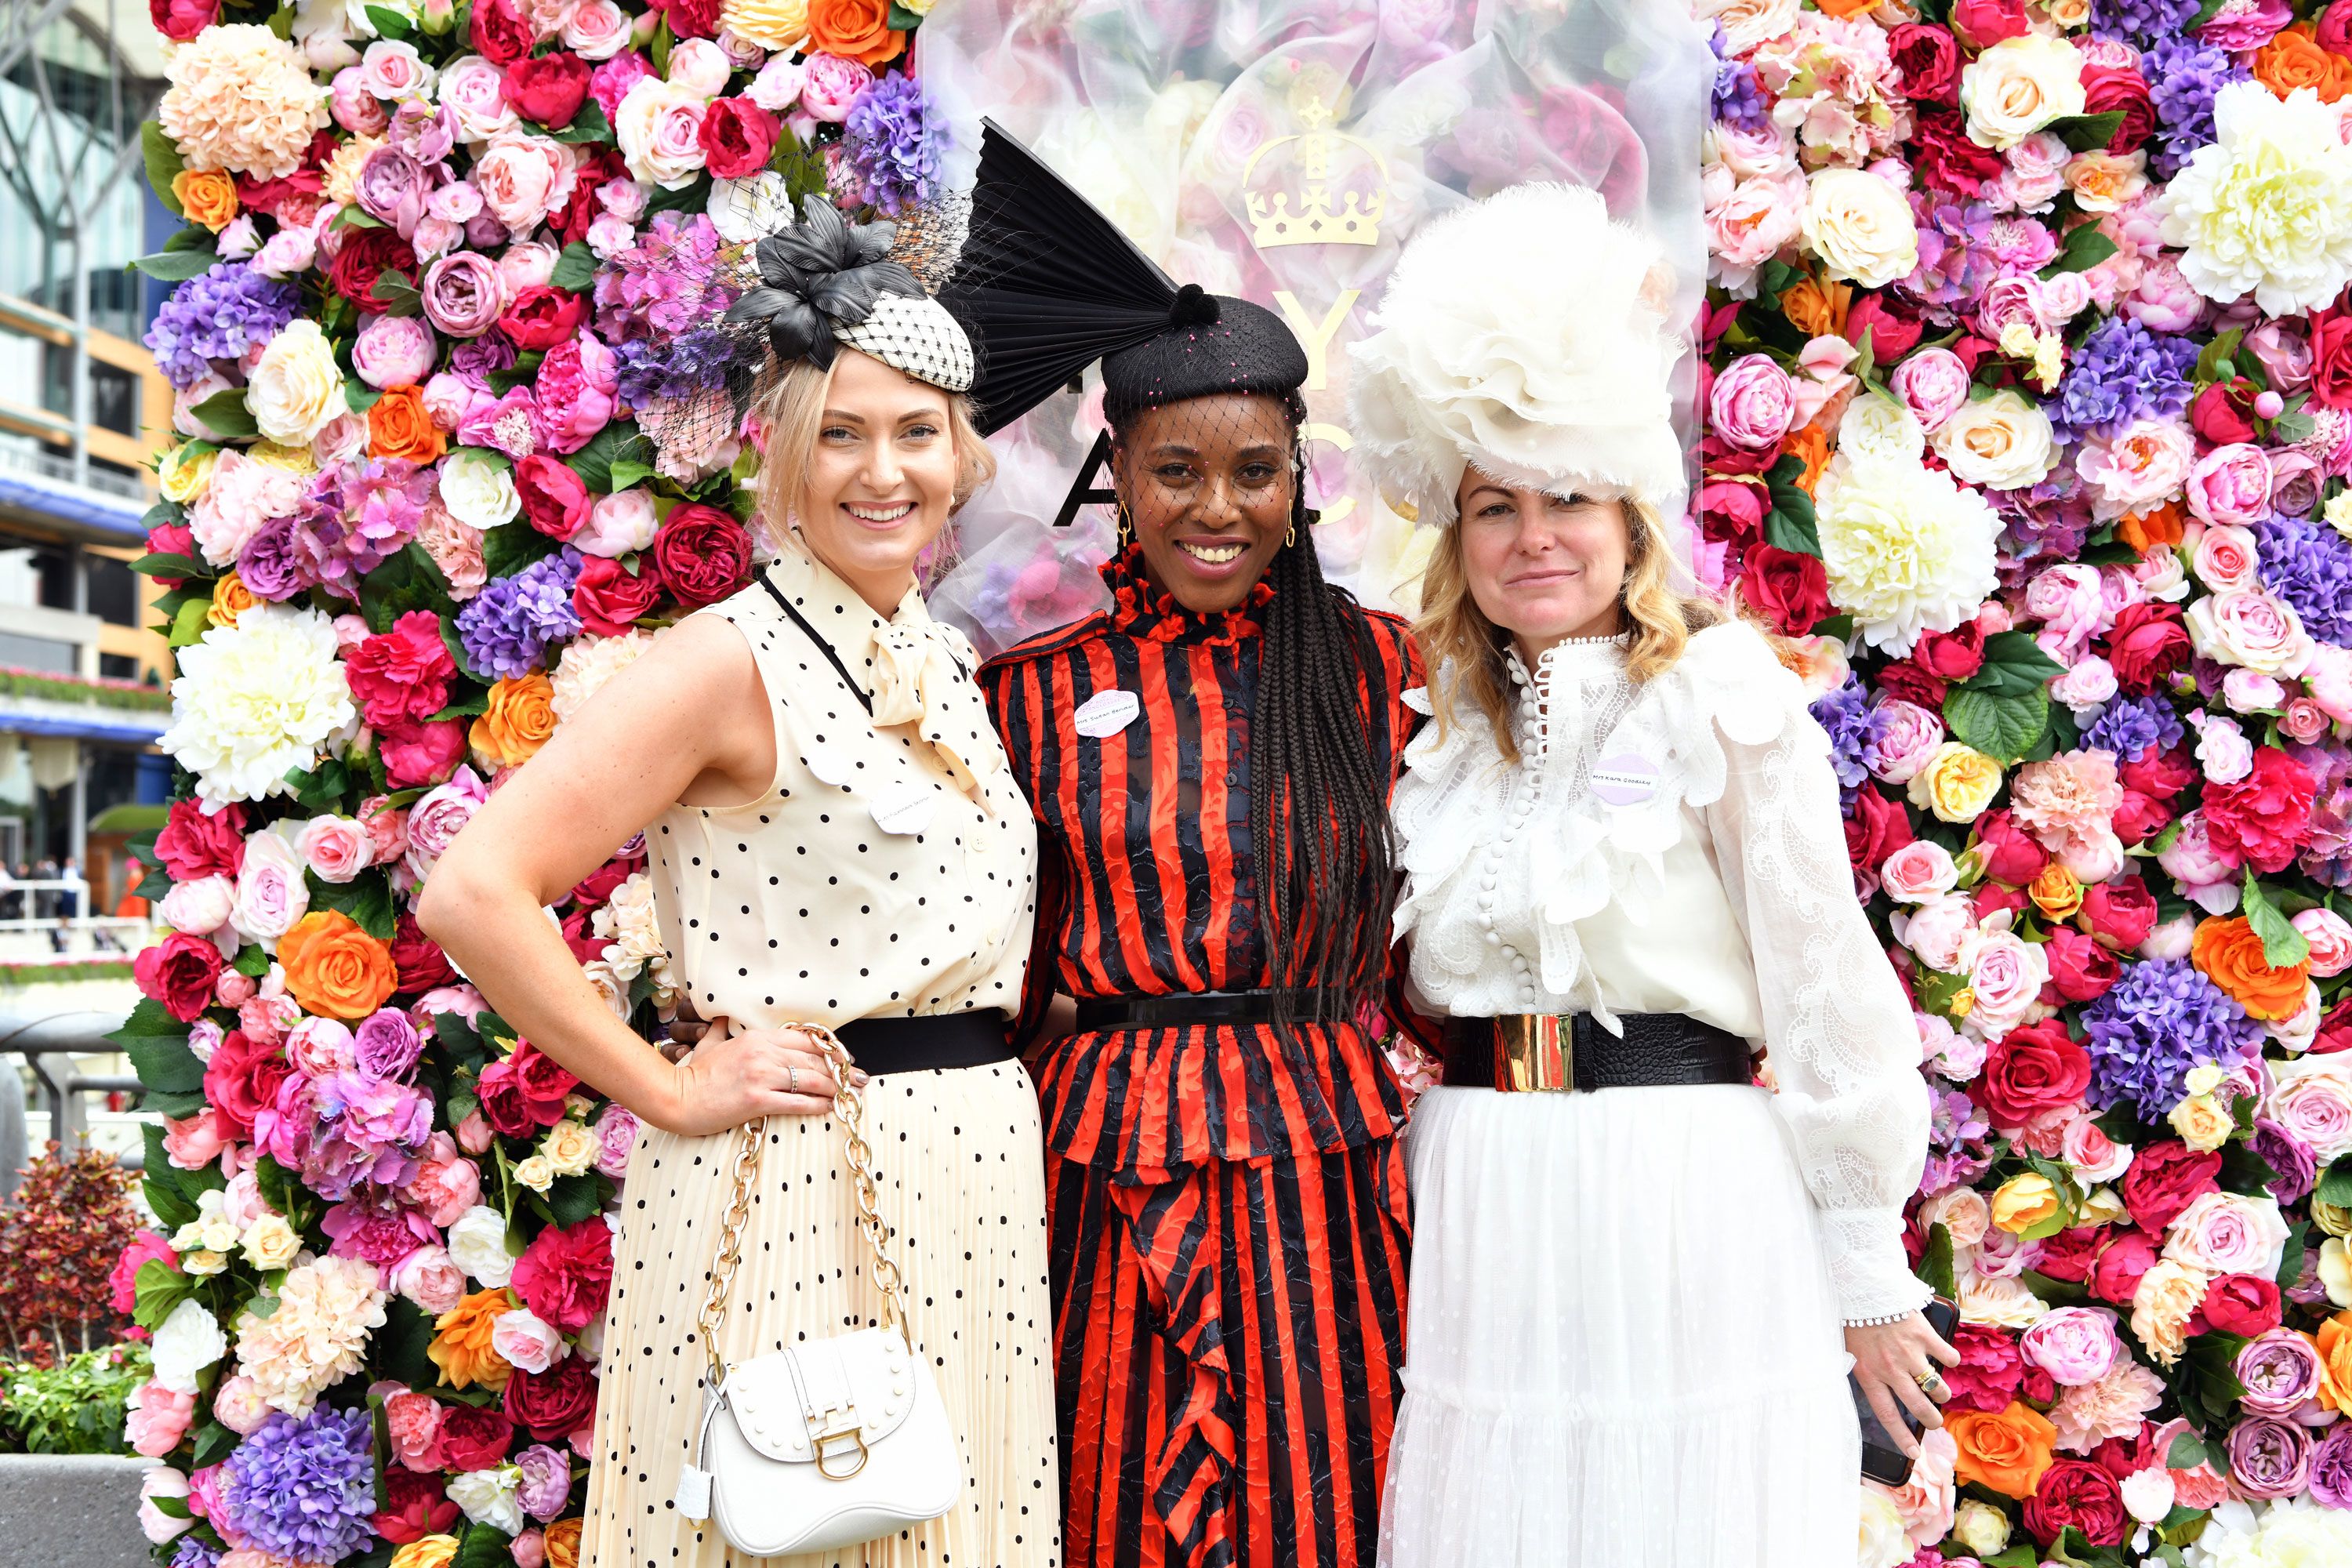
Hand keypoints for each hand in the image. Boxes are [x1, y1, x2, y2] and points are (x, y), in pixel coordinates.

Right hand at [659, 1016, 860, 1135]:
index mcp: (756, 1037)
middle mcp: (763, 1053)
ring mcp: (761, 1076)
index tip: (843, 1060)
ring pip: (811, 1080)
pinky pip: (797, 1102)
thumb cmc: (694, 1074)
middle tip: (860, 1079)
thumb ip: (720, 1029)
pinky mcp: (758, 1100)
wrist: (676, 1098)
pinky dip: (817, 1105)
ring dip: (835, 1088)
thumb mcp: (709, 1044)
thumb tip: (721, 1016)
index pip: (803, 1041)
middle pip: (813, 1060)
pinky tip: (830, 1108)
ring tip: (850, 1094)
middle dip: (841, 1071)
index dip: (828, 1051)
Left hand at [1847, 1310, 1961, 1460]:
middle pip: (1919, 1407)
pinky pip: (1949, 1357)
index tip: (1913, 1454)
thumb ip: (1865, 1370)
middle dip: (1931, 1419)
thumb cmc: (1854, 1318)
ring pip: (1937, 1387)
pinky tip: (1945, 1355)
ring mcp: (1911, 1353)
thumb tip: (1880, 1387)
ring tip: (1938, 1388)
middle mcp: (1891, 1369)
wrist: (1864, 1286)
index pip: (1887, 1415)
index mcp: (1869, 1374)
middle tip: (1935, 1421)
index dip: (1901, 1437)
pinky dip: (1951, 1359)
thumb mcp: (1850, 1350)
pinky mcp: (1926, 1336)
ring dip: (1941, 1392)